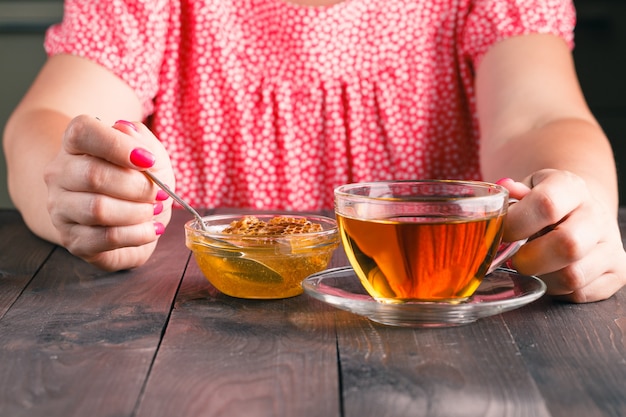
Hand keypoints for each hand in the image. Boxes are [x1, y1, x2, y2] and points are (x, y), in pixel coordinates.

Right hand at [44, 115, 173, 270]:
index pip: (83, 132)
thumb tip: (128, 130)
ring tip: (154, 210)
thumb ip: (143, 140)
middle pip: (93, 175)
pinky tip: (150, 229)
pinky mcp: (73, 239)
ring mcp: (61, 208)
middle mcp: (60, 174)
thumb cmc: (137, 181)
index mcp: (76, 144)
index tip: (148, 160)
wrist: (128, 219)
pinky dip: (137, 234)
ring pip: (98, 209)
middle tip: (160, 193)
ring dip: (138, 212)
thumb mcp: (151, 156)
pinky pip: (106, 237)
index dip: (118, 145)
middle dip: (138, 187)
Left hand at [498, 170, 625, 301]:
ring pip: (573, 275)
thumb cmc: (542, 204)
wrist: (579, 213)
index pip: (546, 204)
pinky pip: (581, 292)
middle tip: (515, 259)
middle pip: (567, 245)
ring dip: (543, 277)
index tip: (503, 235)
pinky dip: (558, 290)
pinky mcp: (618, 272)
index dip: (516, 224)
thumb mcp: (525, 190)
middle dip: (530, 259)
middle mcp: (596, 214)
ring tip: (534, 265)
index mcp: (570, 187)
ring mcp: (612, 244)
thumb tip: (505, 189)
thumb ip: (511, 195)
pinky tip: (551, 274)